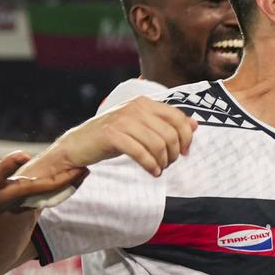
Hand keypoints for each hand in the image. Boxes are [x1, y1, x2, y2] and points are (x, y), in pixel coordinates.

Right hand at [0, 151, 86, 239]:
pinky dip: (39, 184)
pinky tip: (36, 183)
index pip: (53, 184)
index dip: (70, 177)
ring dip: (56, 182)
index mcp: (21, 192)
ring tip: (68, 174)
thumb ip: (3, 170)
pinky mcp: (3, 200)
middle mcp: (21, 197)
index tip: (86, 168)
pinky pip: (29, 192)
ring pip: (42, 190)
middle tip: (86, 169)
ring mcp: (13, 199)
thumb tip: (25, 155)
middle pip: (53, 188)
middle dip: (69, 179)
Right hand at [35, 96, 195, 177]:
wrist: (78, 144)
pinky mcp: (112, 135)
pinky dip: (150, 165)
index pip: (178, 117)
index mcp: (145, 103)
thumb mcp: (142, 126)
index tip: (184, 152)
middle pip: (170, 134)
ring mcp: (122, 120)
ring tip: (159, 168)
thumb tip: (195, 124)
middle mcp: (135, 108)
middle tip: (168, 163)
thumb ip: (166, 123)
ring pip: (157, 144)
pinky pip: (141, 153)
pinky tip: (152, 172)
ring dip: (163, 161)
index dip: (186, 137)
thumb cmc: (114, 136)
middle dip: (174, 153)